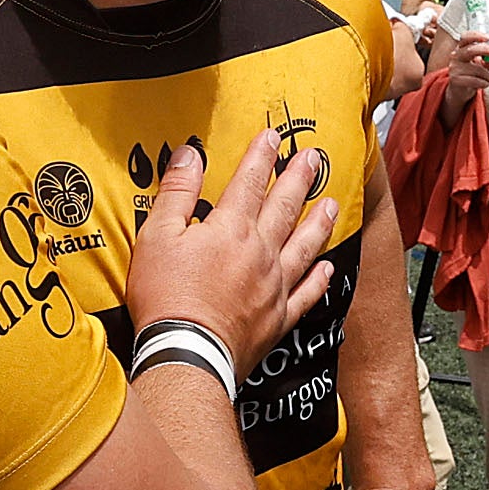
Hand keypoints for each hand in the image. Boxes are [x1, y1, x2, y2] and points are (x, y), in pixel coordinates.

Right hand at [128, 131, 337, 366]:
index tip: (272, 136)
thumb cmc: (167, 297)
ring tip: (332, 205)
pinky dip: (319, 280)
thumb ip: (176, 193)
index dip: (261, 156)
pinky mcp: (277, 318)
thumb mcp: (156, 236)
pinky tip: (327, 268)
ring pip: (304, 246)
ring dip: (319, 223)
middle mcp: (260, 253)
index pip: (249, 182)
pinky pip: (306, 294)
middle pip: (284, 207)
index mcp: (230, 229)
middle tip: (314, 159)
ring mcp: (273, 286)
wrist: (187, 353)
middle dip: (298, 179)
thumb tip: (189, 157)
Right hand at [431, 26, 488, 107]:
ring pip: (476, 68)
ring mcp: (454, 68)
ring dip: (487, 74)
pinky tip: (485, 84)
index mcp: (462, 48)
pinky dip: (483, 83)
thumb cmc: (471, 74)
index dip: (476, 36)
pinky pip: (473, 80)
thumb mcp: (483, 64)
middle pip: (470, 50)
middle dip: (486, 50)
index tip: (488, 38)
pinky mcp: (455, 79)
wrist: (460, 90)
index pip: (465, 37)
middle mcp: (456, 56)